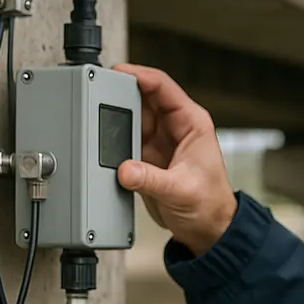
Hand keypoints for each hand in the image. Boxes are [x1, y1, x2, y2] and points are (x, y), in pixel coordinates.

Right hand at [113, 63, 237, 255]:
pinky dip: (111, 140)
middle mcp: (174, 128)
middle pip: (140, 98)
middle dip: (118, 95)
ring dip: (113, 119)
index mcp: (192, 124)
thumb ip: (151, 179)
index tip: (116, 73)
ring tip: (94, 119)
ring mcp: (158, 141)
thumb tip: (126, 170)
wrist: (206, 230)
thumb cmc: (210, 205)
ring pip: (129, 117)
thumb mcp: (181, 190)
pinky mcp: (145, 157)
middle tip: (95, 96)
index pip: (163, 87)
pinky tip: (100, 143)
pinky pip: (122, 139)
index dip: (138, 75)